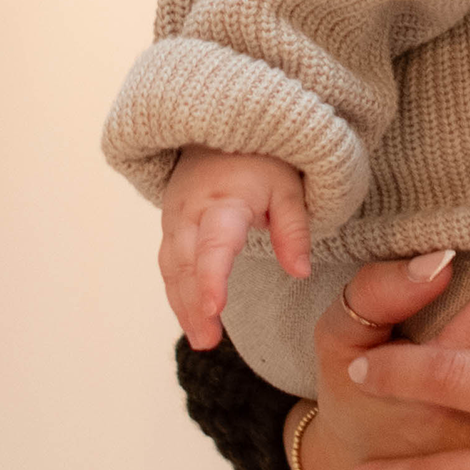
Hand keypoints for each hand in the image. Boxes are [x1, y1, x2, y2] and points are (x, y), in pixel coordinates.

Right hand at [154, 147, 310, 351]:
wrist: (221, 128)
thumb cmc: (261, 156)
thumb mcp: (288, 185)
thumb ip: (294, 229)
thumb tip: (300, 272)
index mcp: (223, 199)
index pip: (215, 244)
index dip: (212, 278)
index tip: (214, 309)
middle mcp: (190, 211)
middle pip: (187, 264)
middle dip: (193, 305)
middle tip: (207, 341)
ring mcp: (174, 218)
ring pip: (172, 268)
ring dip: (181, 305)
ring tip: (201, 340)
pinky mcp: (170, 226)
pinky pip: (169, 263)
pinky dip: (177, 292)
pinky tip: (190, 317)